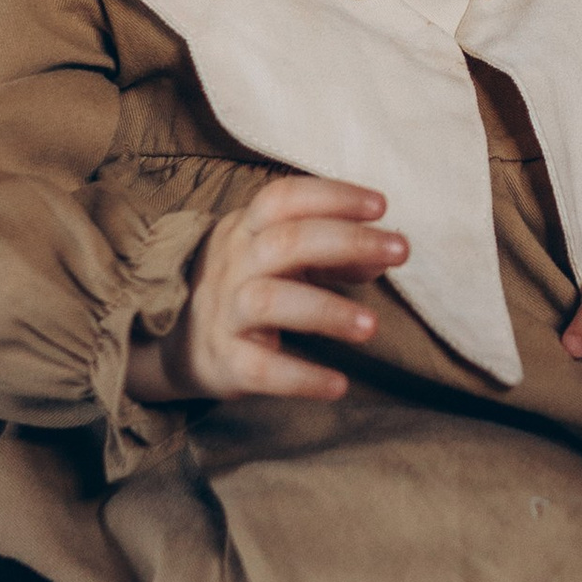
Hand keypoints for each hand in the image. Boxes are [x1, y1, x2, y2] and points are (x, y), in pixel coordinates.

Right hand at [131, 177, 410, 406]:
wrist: (181, 345)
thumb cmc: (250, 288)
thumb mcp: (285, 260)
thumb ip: (335, 253)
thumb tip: (385, 255)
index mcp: (246, 229)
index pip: (284, 198)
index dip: (332, 196)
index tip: (380, 205)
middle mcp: (232, 264)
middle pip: (287, 242)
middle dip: (348, 241)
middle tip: (401, 250)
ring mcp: (224, 313)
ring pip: (271, 301)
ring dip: (327, 311)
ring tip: (372, 326)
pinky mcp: (224, 361)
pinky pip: (261, 369)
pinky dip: (302, 377)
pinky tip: (338, 385)